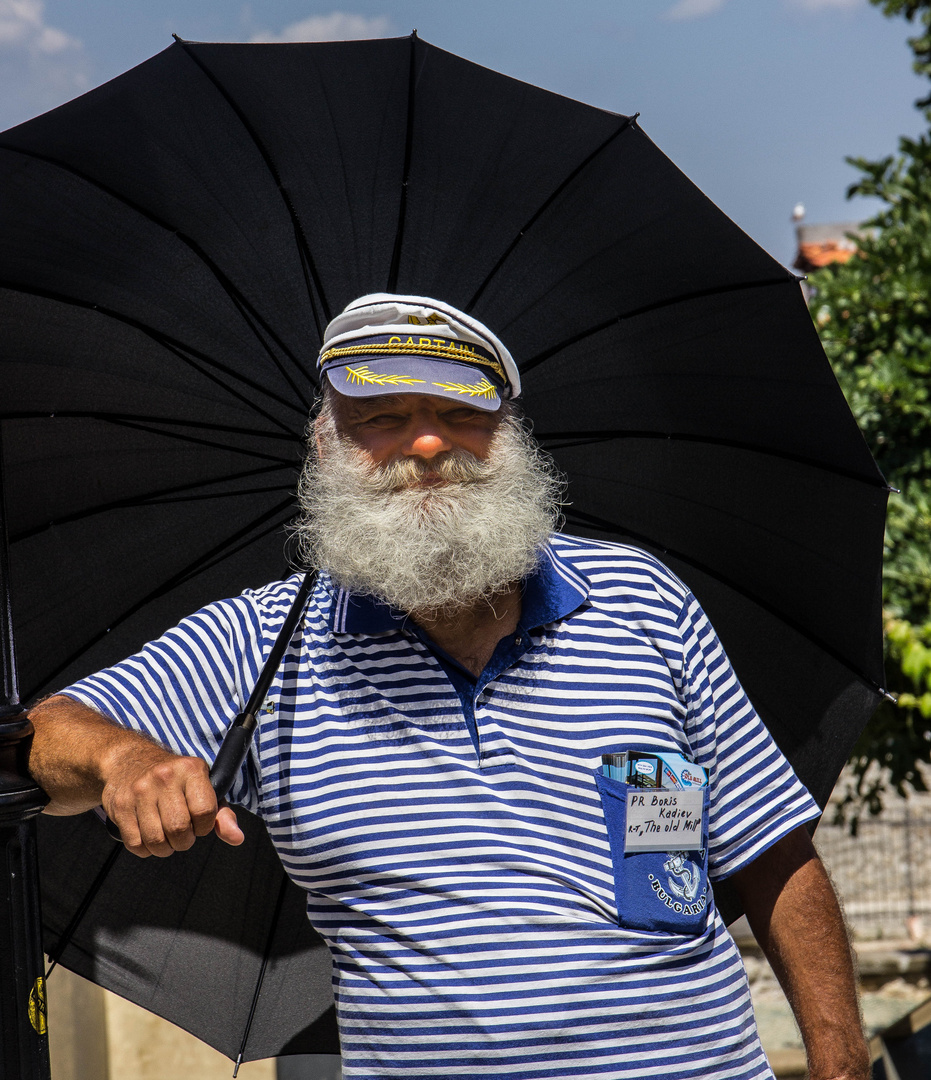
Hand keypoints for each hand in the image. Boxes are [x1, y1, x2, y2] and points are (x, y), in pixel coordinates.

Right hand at [102, 743, 244, 857]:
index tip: (199, 824)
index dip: (204, 827)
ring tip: (166, 837)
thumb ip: (222, 814)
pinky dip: (145, 849)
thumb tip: (237, 838)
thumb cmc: (174, 780)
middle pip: (179, 829)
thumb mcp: (203, 787)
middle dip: (183, 841)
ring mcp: (140, 790)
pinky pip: (135, 844)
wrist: (130, 760)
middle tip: (181, 834)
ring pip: (156, 840)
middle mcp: (165, 776)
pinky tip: (148, 836)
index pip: (205, 812)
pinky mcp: (120, 805)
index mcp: (191, 769)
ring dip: (164, 848)